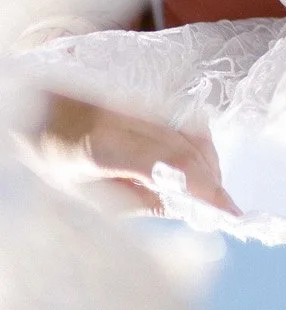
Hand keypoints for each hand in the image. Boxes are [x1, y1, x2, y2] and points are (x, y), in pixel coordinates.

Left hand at [34, 91, 238, 215]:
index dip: (203, 187)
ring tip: (212, 192)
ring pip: (190, 129)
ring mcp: (136, 103)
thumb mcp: (82, 193)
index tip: (228, 212)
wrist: (33, 101)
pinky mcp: (143, 97)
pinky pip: (182, 120)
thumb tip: (181, 208)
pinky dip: (198, 145)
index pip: (167, 165)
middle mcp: (124, 118)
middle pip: (187, 145)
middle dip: (213, 178)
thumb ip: (134, 200)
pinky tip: (198, 167)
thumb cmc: (51, 156)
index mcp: (99, 147)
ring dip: (210, 161)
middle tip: (224, 209)